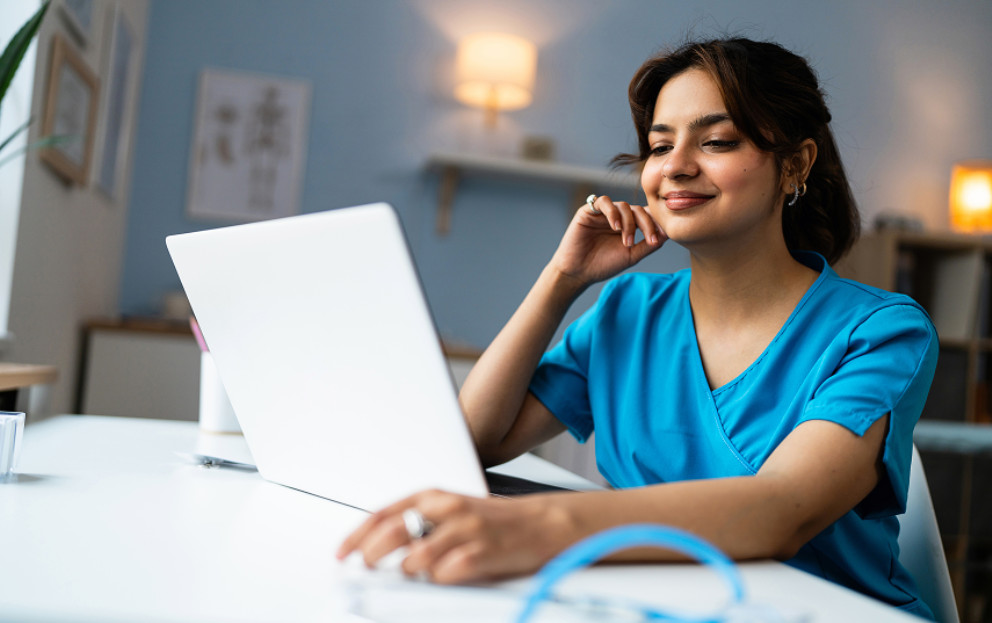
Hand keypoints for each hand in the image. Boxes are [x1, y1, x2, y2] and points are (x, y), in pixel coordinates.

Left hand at [335, 490, 571, 583]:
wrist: (543, 523)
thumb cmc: (493, 520)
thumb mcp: (450, 511)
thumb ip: (417, 522)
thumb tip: (377, 545)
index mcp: (434, 496)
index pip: (384, 513)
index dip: (357, 535)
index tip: (342, 553)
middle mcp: (448, 509)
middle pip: (394, 531)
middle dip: (373, 554)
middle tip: (368, 568)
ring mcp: (467, 530)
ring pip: (418, 556)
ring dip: (409, 570)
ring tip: (415, 574)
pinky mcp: (485, 553)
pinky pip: (449, 572)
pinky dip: (439, 579)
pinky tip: (444, 577)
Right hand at [550, 195, 666, 286]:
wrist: (578, 272)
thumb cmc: (603, 265)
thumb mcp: (631, 256)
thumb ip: (648, 245)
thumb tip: (667, 233)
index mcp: (628, 226)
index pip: (646, 216)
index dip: (656, 223)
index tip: (660, 238)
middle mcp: (617, 217)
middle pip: (638, 209)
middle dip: (646, 224)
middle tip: (648, 240)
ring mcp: (603, 213)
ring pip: (623, 206)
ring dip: (629, 223)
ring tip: (627, 242)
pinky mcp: (588, 210)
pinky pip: (603, 202)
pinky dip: (612, 212)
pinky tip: (615, 227)